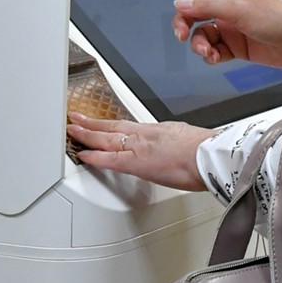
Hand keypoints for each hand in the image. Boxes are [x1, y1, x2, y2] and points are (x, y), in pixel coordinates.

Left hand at [67, 114, 211, 192]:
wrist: (209, 155)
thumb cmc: (205, 151)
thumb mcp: (186, 138)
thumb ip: (174, 142)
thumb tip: (173, 145)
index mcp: (157, 130)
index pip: (126, 125)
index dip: (109, 123)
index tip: (97, 123)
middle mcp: (145, 134)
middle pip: (112, 127)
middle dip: (91, 123)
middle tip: (75, 119)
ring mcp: (139, 147)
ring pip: (106, 138)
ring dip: (87, 134)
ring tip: (72, 130)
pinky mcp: (137, 163)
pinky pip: (110, 159)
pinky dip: (94, 157)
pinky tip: (82, 155)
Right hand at [158, 0, 281, 73]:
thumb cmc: (278, 16)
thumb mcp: (238, 8)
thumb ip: (206, 7)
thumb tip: (180, 5)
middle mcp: (228, 6)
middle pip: (193, 12)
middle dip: (184, 24)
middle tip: (182, 36)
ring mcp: (231, 27)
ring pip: (202, 34)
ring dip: (199, 45)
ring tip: (207, 52)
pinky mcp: (236, 46)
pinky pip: (213, 50)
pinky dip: (210, 55)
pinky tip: (215, 58)